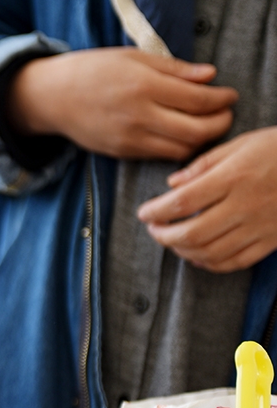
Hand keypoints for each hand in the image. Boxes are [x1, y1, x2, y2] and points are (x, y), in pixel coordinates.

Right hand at [7, 48, 236, 159]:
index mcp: (143, 84)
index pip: (199, 99)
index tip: (229, 95)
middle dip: (220, 123)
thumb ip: (174, 68)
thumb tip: (210, 75)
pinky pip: (162, 156)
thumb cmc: (92, 70)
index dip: (222, 99)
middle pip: (198, 130)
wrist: (53, 97)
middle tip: (225, 114)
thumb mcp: (133, 57)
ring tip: (205, 126)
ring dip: (202, 139)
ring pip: (182, 148)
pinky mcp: (123, 152)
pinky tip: (180, 135)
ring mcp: (130, 137)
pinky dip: (179, 148)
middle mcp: (139, 114)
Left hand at [137, 126, 276, 271]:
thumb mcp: (241, 144)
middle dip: (164, 236)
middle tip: (153, 229)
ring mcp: (260, 226)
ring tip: (171, 241)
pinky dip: (210, 263)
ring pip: (210, 251)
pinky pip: (235, 261)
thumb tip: (172, 185)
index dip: (156, 211)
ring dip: (182, 251)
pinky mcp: (272, 241)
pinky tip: (197, 255)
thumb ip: (203, 165)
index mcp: (233, 178)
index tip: (143, 213)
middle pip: (192, 233)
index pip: (183, 202)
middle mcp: (244, 206)